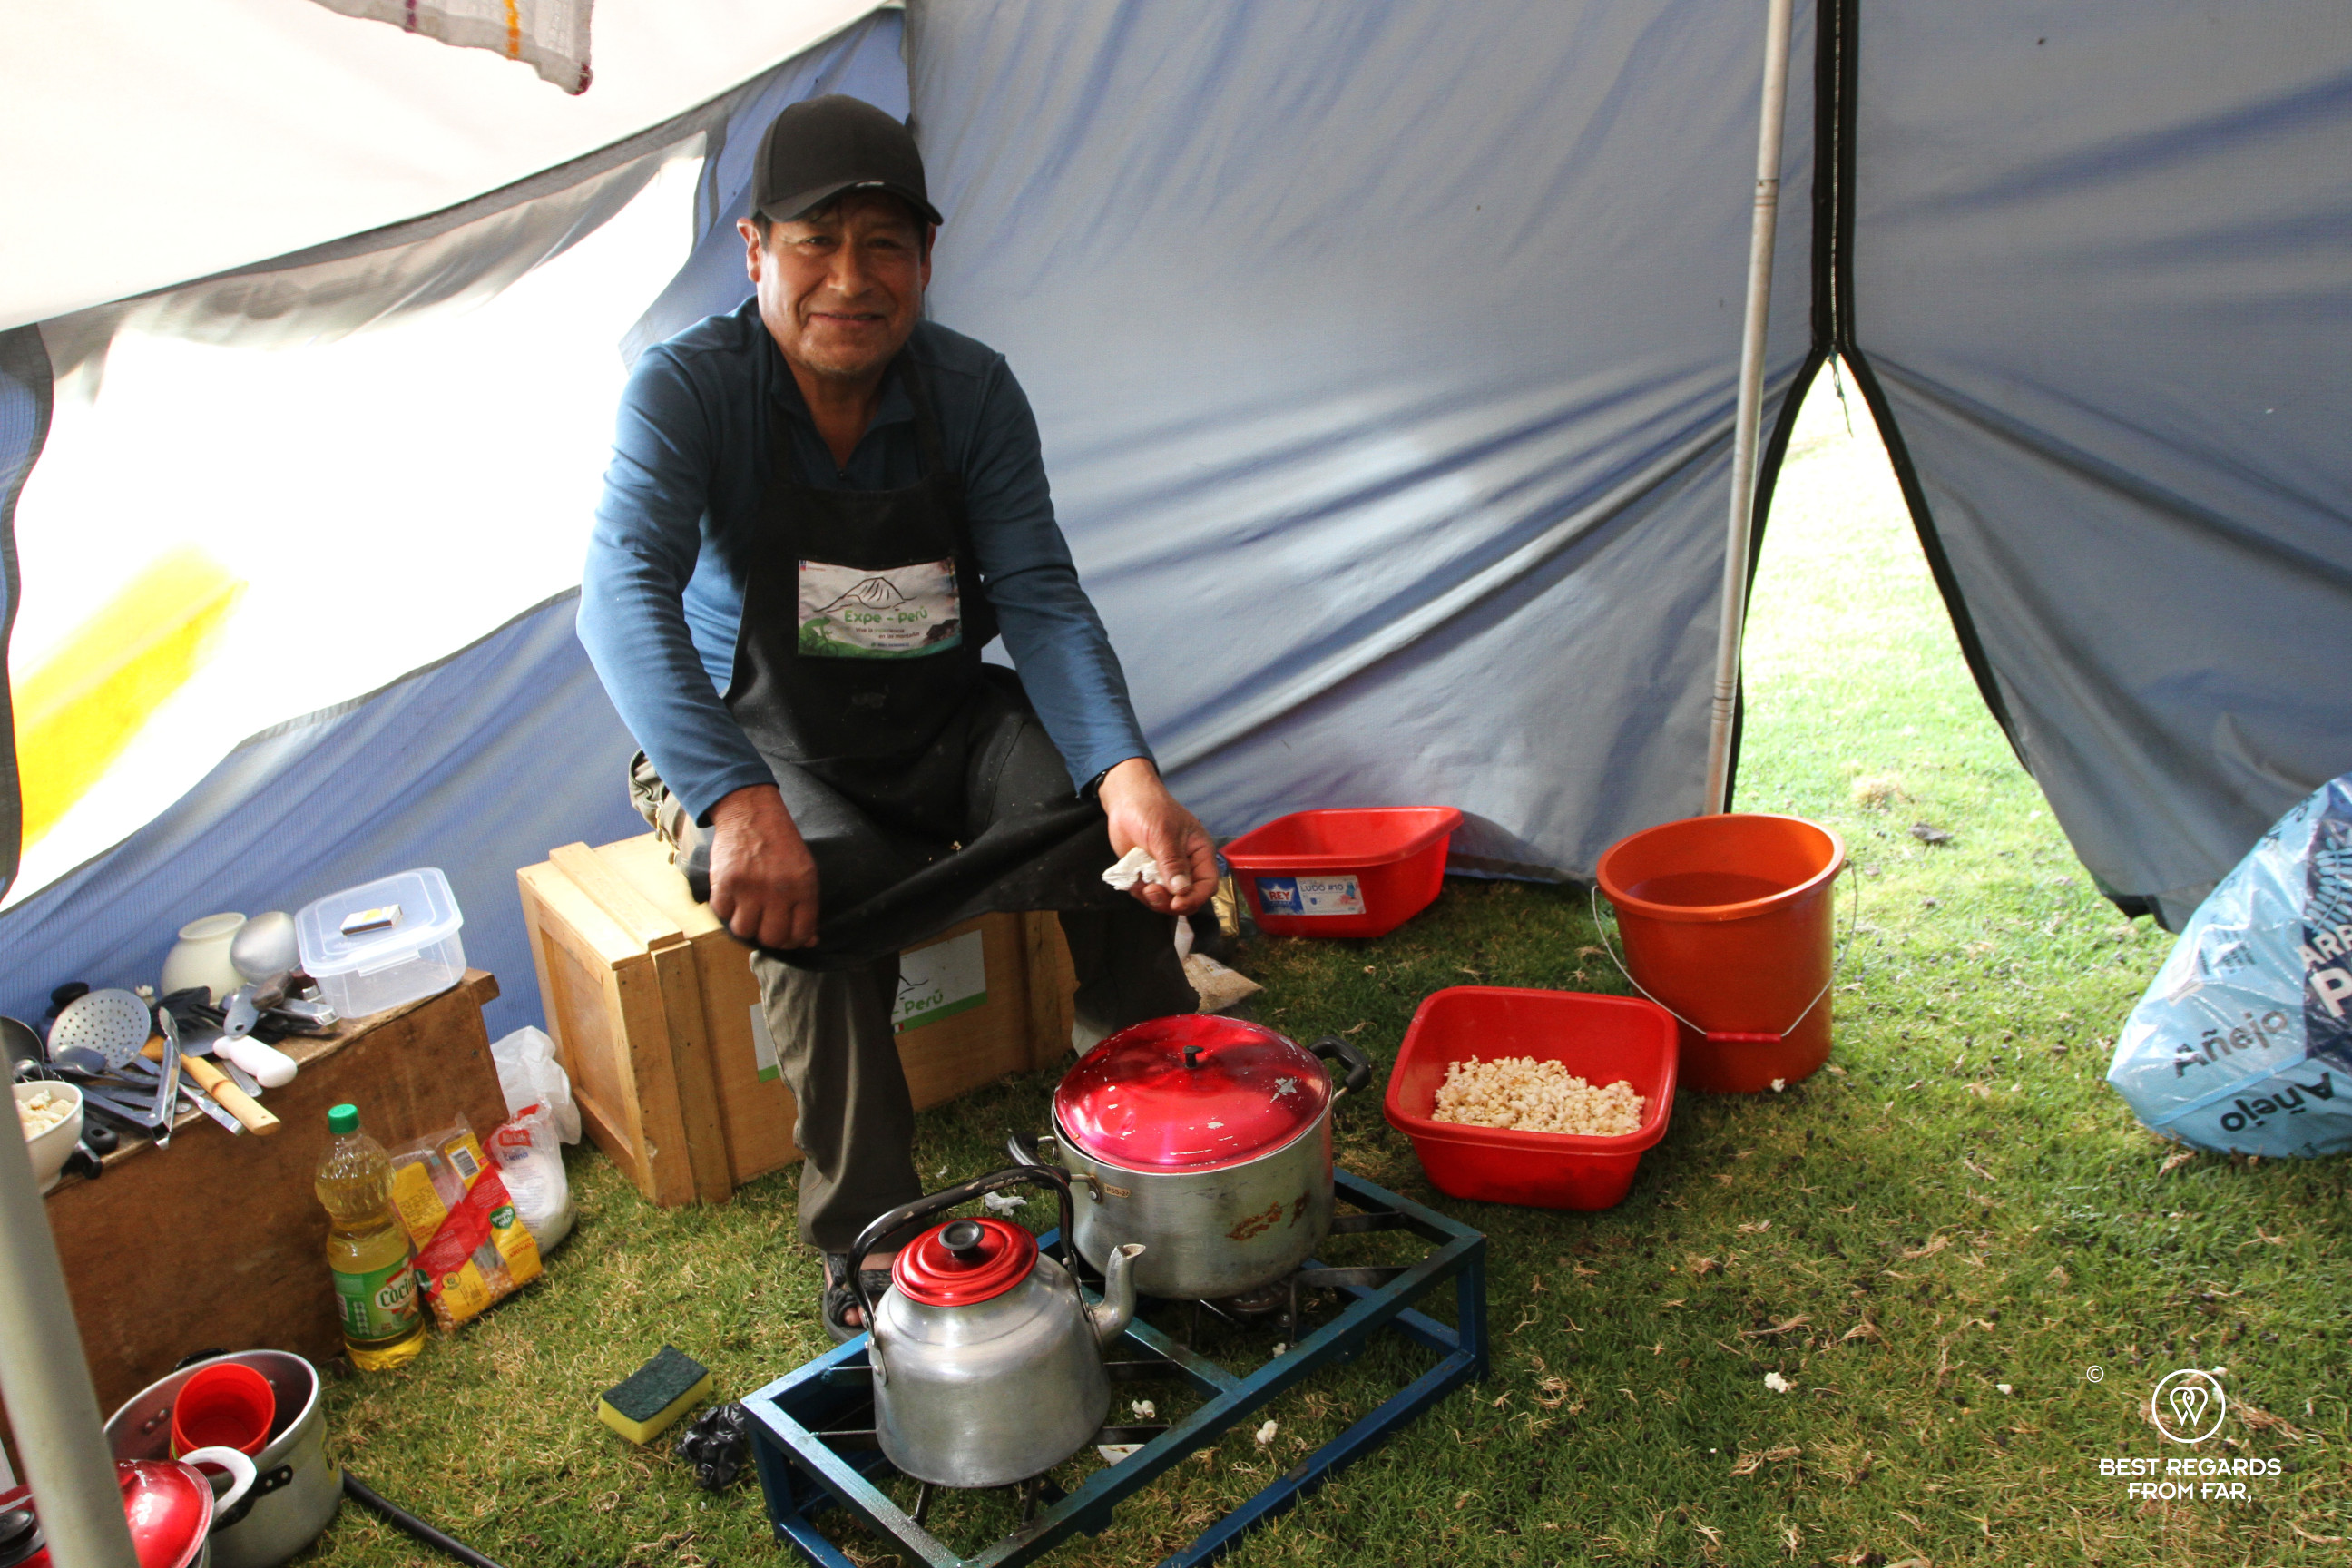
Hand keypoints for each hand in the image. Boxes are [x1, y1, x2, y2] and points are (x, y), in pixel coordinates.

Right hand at [707, 784, 820, 947]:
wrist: (751, 812)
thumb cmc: (780, 843)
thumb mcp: (805, 870)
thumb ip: (807, 906)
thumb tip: (810, 940)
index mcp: (803, 887)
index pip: (800, 933)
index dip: (793, 941)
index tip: (786, 937)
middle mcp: (777, 890)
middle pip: (772, 938)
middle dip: (769, 937)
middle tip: (765, 926)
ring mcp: (749, 888)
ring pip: (744, 931)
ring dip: (746, 925)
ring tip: (748, 910)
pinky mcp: (724, 883)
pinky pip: (723, 914)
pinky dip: (726, 910)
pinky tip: (733, 896)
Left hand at [1097, 758, 1217, 916]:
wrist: (1126, 801)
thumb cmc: (1151, 810)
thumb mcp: (1164, 834)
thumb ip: (1173, 862)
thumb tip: (1181, 890)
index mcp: (1199, 854)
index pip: (1207, 885)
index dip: (1195, 898)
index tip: (1176, 903)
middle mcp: (1186, 866)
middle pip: (1186, 898)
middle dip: (1169, 902)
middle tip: (1150, 892)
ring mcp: (1166, 872)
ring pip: (1166, 900)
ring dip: (1152, 899)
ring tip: (1140, 884)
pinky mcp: (1148, 875)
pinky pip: (1147, 894)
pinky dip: (1139, 892)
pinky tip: (1133, 879)